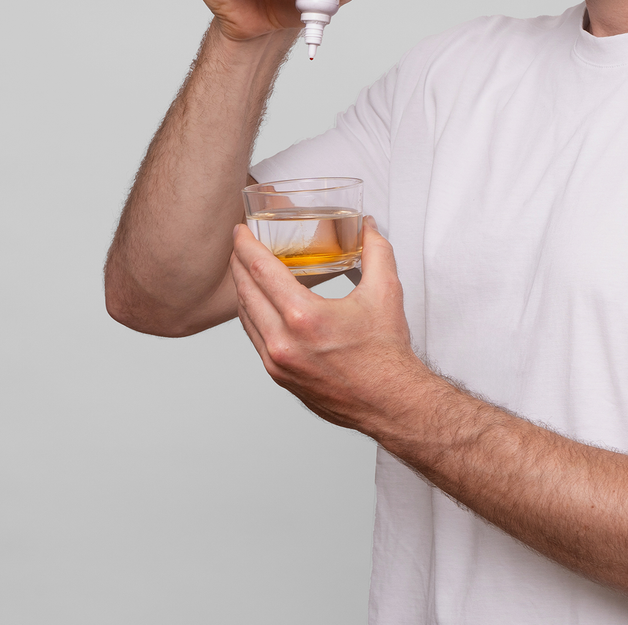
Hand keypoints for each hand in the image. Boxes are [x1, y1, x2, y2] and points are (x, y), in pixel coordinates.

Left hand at [230, 218, 424, 432]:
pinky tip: (260, 304)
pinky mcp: (279, 376)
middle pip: (245, 292)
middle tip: (240, 244)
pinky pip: (255, 338)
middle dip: (238, 263)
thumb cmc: (386, 352)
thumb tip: (368, 226)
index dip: (246, 246)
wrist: (388, 401)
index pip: (261, 270)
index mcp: (304, 317)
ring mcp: (276, 363)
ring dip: (242, 289)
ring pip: (246, 317)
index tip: (241, 230)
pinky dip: (252, 314)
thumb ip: (375, 251)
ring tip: (246, 270)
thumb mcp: (385, 291)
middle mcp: (283, 342)